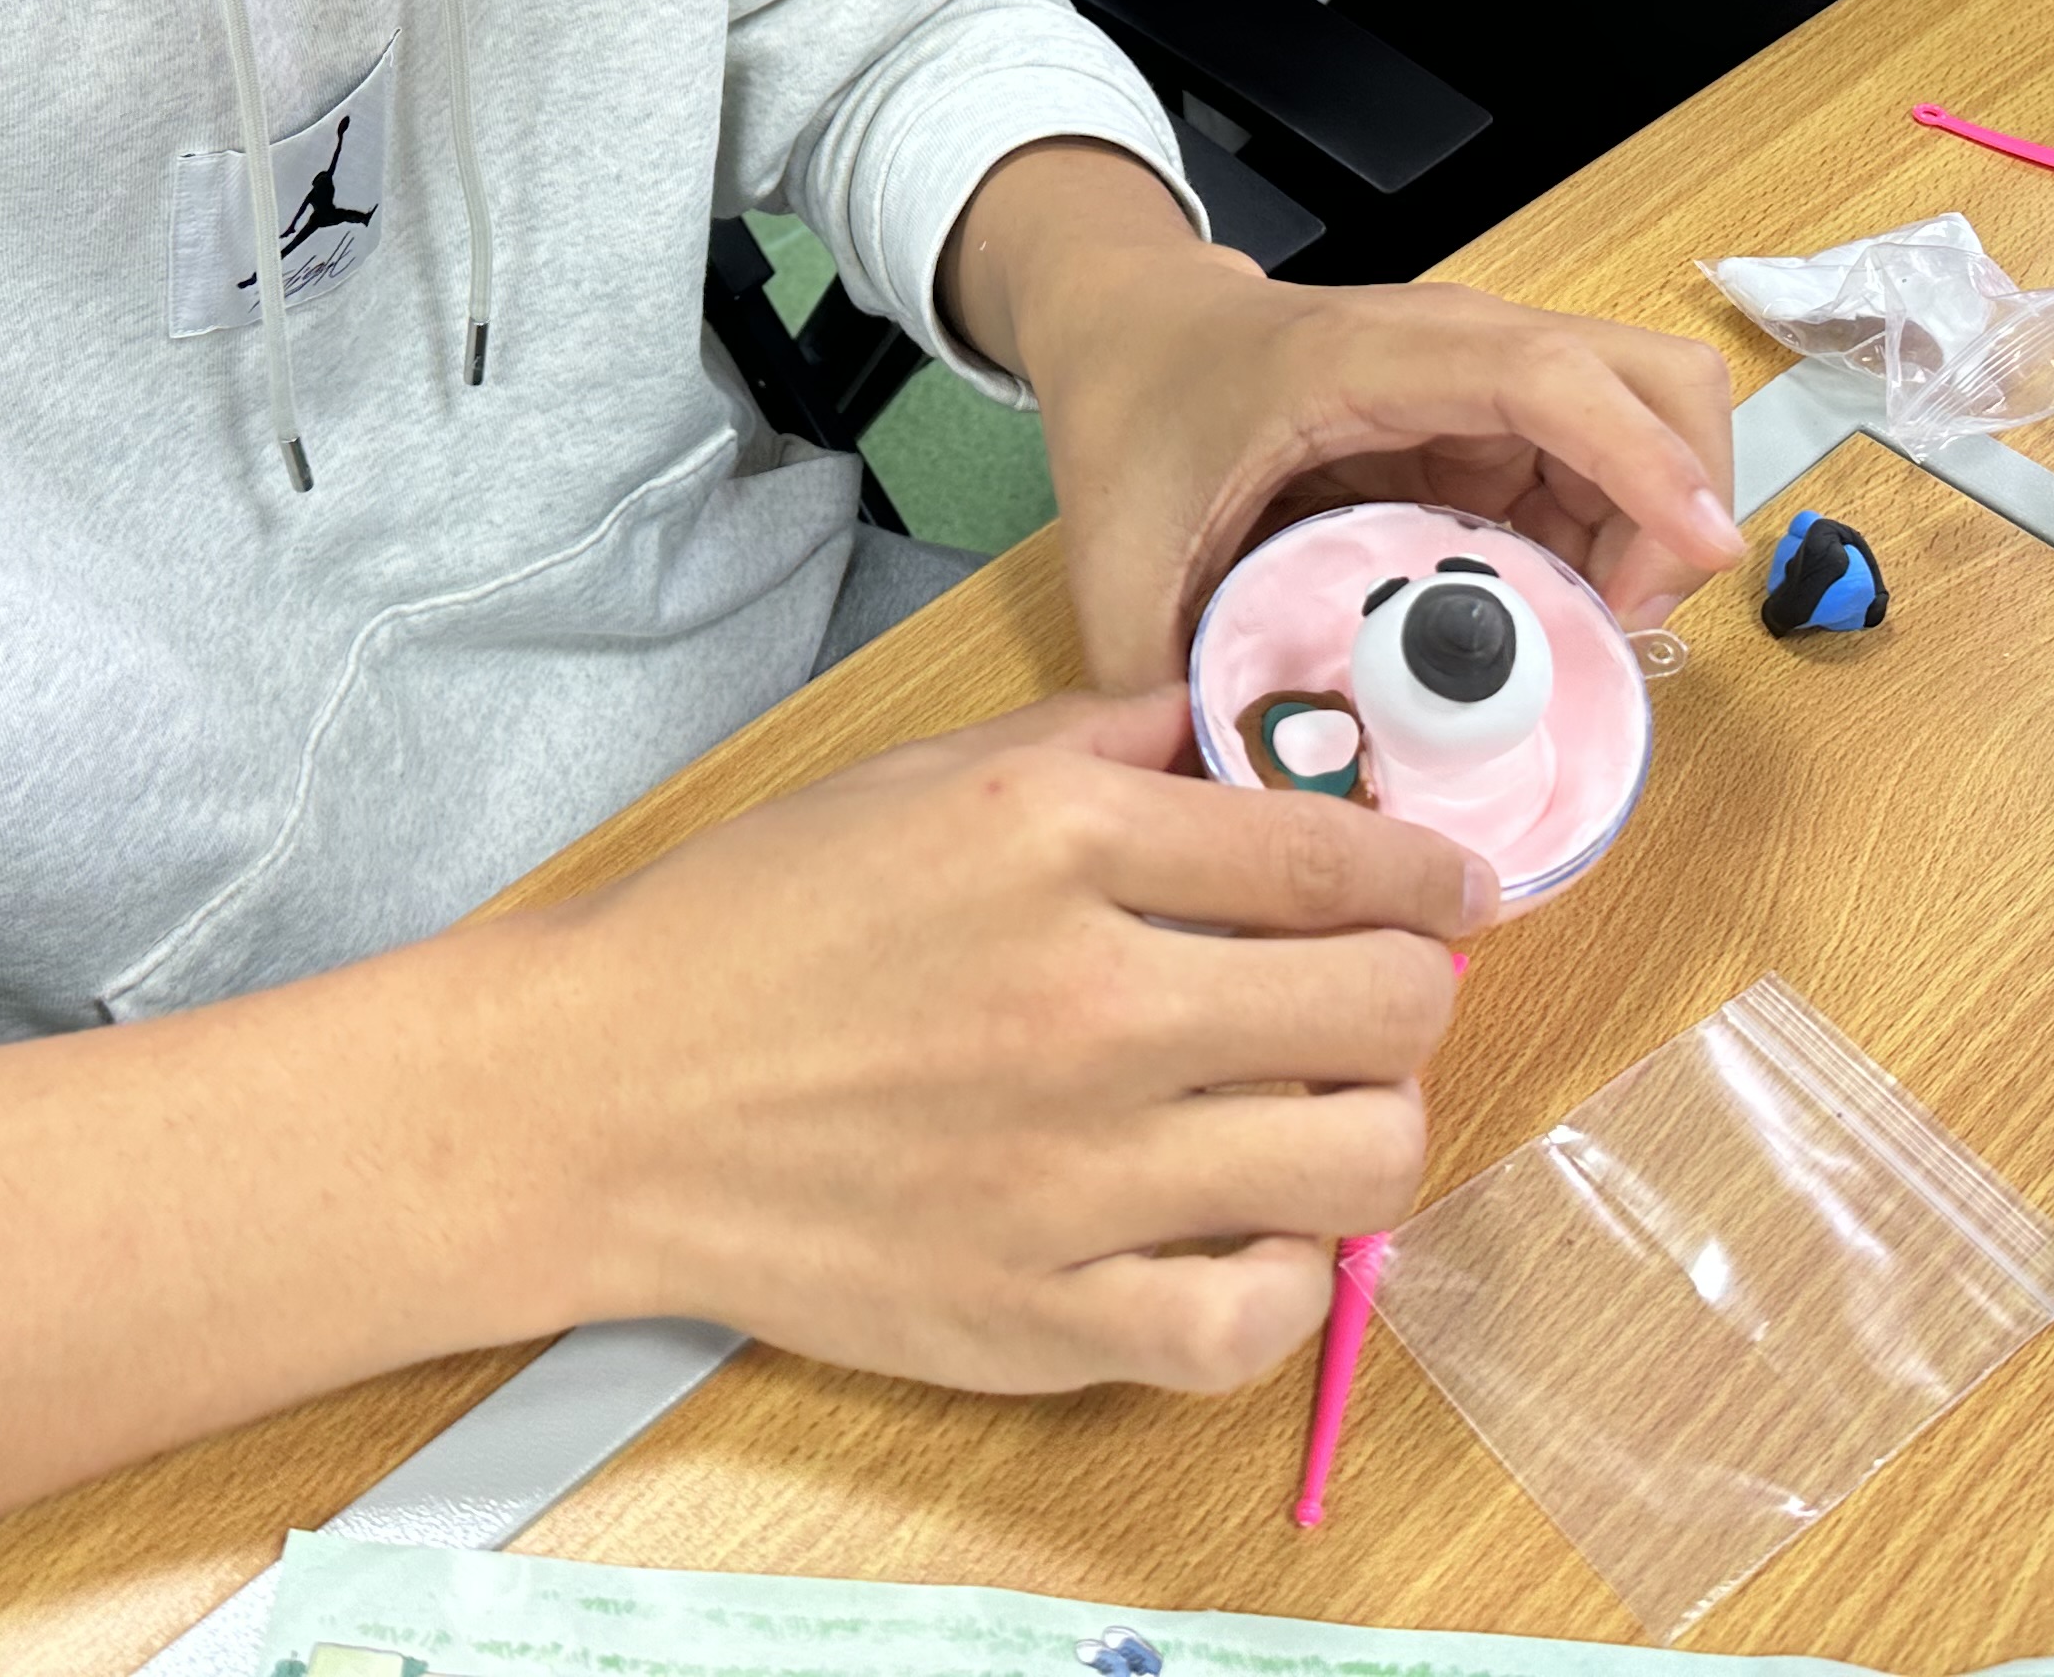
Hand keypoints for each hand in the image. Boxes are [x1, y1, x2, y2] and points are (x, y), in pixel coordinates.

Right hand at [514, 689, 1479, 1391]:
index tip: (1454, 892)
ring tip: (1311, 1108)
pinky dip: (1286, 1280)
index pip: (1342, 861)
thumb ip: (1099, 744)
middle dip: (1412, 991)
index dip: (1432, 877)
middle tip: (1371, 995)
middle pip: (1390, 1007)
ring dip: (1366, 1127)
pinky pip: (1258, 1319)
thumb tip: (1244, 734)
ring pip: (1361, 1161)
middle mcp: (1088, 1002)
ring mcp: (1074, 1172)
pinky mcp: (1040, 1312)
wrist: (598, 1098)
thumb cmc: (752, 928)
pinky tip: (1246, 1230)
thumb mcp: (921, 777)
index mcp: (1059, 843)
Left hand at [941, 145, 1739, 694]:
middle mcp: (1457, 347)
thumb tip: (1219, 810)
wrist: (1131, 326)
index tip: (1702, 553)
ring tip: (1582, 638)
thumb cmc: (1132, 414)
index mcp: (1370, 362)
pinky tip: (1547, 614)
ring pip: (1647, 424)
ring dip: (1651, 533)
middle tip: (1619, 628)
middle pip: (1653, 381)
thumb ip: (1155, 682)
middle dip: (1679, 502)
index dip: (1640, 460)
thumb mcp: (1116, 560)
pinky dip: (1614, 538)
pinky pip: (1601, 465)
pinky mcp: (1494, 416)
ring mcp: (1488, 377)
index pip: (1547, 379)